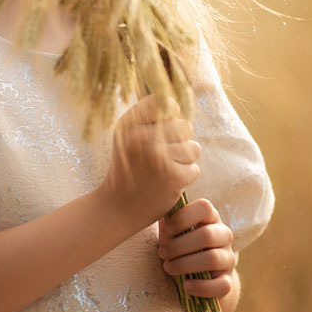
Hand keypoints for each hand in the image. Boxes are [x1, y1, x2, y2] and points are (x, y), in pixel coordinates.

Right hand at [97, 94, 201, 235]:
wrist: (117, 207)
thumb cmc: (128, 167)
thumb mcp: (127, 135)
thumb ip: (149, 117)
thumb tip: (179, 104)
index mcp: (130, 122)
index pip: (167, 103)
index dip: (170, 117)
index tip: (159, 132)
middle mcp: (142, 136)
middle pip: (185, 127)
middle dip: (179, 143)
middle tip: (160, 157)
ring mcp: (158, 156)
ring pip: (194, 148)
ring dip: (184, 161)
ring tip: (164, 170)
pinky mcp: (173, 176)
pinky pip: (194, 169)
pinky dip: (184, 178)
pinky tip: (166, 183)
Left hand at [157, 198, 236, 300]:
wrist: (196, 275)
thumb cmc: (179, 246)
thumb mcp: (172, 232)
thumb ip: (167, 221)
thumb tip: (157, 210)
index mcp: (210, 218)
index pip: (204, 207)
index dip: (183, 217)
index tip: (166, 230)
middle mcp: (224, 235)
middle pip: (207, 236)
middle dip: (179, 246)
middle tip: (162, 253)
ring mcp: (228, 258)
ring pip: (212, 259)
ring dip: (185, 264)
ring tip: (168, 267)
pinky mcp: (228, 281)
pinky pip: (221, 285)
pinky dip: (201, 287)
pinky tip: (186, 286)